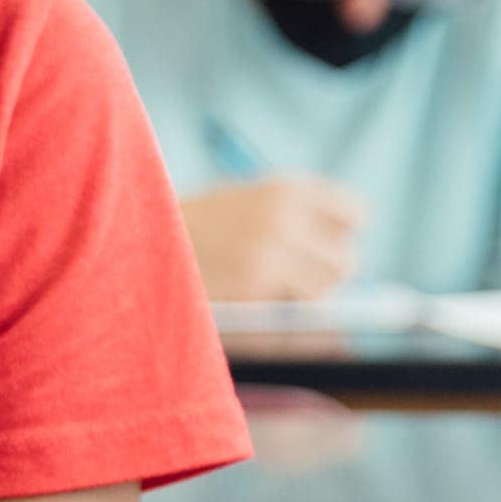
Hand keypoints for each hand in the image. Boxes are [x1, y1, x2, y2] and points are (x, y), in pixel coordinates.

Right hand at [189, 174, 364, 303]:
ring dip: (309, 297)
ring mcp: (270, 255)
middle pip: (346, 259)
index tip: (325, 243)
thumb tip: (345, 251)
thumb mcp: (251, 199)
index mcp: (288, 188)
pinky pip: (291, 312)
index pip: (355, 214)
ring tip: (278, 291)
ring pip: (324, 290)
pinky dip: (280, 313)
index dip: (342, 234)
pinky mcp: (252, 290)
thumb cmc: (201, 223)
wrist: (145, 236)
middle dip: (329, 273)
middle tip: (300, 276)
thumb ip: (298, 216)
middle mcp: (285, 217)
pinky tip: (254, 301)